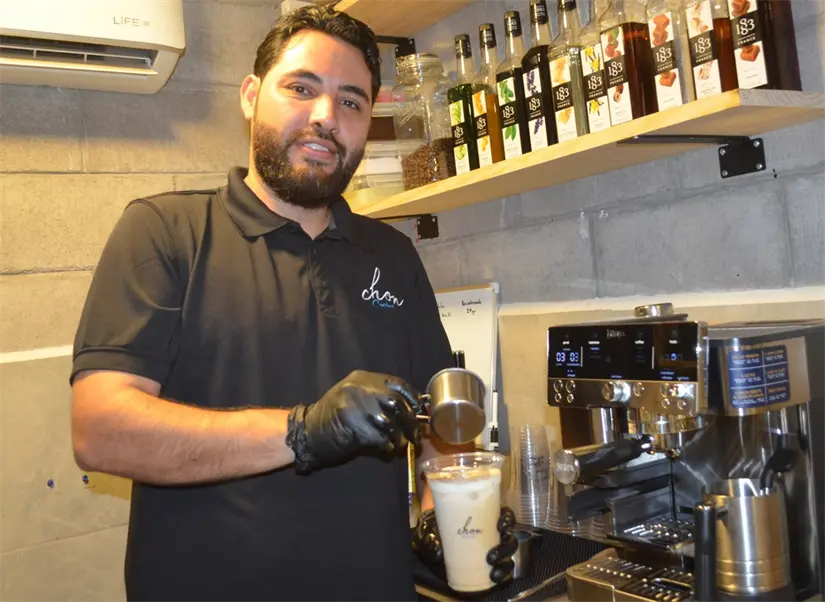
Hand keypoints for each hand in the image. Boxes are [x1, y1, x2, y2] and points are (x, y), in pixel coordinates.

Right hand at [286, 370, 421, 473]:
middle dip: (410, 422)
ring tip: (400, 447)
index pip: (397, 383)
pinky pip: (378, 439)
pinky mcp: (351, 426)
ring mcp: (354, 406)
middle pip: (397, 403)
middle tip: (415, 437)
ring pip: (390, 423)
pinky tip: (386, 452)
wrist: (306, 434)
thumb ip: (379, 399)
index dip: (413, 398)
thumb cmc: (335, 419)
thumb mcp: (356, 399)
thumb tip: (413, 411)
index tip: (421, 412)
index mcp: (362, 379)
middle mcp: (358, 388)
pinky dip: (387, 448)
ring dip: (399, 438)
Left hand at [413, 506, 517, 585]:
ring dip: (505, 562)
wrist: (432, 549)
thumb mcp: (430, 532)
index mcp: (483, 517)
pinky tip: (494, 577)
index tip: (499, 525)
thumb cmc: (434, 532)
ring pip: (509, 554)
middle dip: (505, 547)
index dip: (507, 519)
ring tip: (493, 571)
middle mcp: (492, 533)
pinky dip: (504, 574)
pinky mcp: (493, 565)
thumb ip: (430, 540)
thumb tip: (437, 550)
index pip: (504, 515)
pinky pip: (506, 570)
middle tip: (491, 556)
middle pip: (509, 537)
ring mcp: (494, 549)